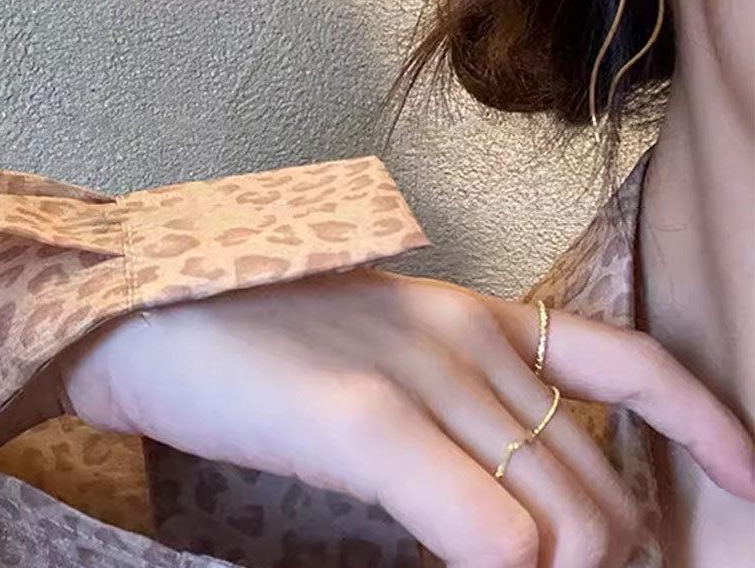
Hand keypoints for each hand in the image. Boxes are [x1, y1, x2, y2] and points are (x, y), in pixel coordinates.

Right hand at [61, 268, 753, 567]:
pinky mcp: (366, 423)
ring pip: (560, 524)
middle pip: (598, 486)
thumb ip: (459, 416)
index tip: (747, 477)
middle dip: (605, 560)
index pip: (625, 364)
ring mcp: (420, 379)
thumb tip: (519, 512)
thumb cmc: (269, 340)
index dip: (703, 423)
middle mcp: (465, 343)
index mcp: (475, 318)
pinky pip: (485, 533)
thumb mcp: (388, 358)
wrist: (162, 315)